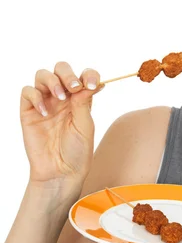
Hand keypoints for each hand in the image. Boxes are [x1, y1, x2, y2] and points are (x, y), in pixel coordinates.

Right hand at [20, 62, 104, 189]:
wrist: (60, 172)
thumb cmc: (77, 151)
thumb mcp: (85, 126)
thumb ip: (84, 103)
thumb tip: (87, 83)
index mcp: (80, 99)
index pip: (83, 76)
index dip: (89, 75)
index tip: (93, 84)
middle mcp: (62, 97)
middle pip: (61, 69)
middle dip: (68, 73)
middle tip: (74, 87)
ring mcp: (45, 102)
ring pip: (42, 75)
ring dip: (53, 81)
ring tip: (60, 98)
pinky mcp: (28, 111)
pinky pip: (27, 92)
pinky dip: (36, 97)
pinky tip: (45, 113)